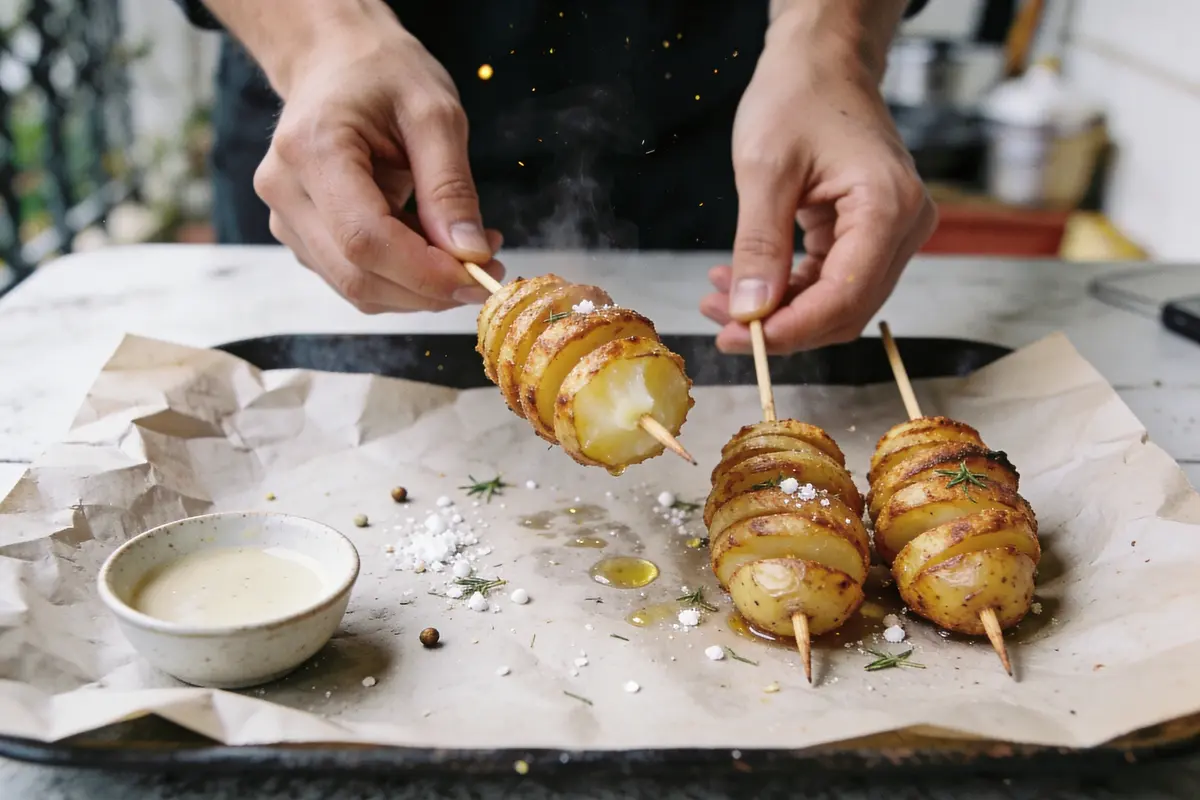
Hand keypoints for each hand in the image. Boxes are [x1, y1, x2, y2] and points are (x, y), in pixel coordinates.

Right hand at [252, 15, 503, 312]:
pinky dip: (403, 277)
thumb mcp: (435, 114)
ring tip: (466, 249)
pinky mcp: (302, 236)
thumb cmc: (382, 74)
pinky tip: (434, 246)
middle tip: (487, 270)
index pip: (364, 240)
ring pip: (358, 287)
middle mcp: (286, 191)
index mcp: (312, 149)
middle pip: (358, 275)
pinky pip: (356, 277)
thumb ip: (451, 187)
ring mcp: (287, 218)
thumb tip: (470, 253)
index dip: (424, 273)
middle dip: (429, 288)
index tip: (480, 275)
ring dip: (420, 288)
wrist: (335, 60)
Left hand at [701, 8, 935, 352]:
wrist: (822, 63)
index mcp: (888, 205)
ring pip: (837, 303)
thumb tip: (749, 313)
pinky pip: (831, 282)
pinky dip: (787, 291)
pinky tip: (740, 286)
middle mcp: (904, 225)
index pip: (845, 296)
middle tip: (719, 328)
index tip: (738, 339)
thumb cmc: (798, 96)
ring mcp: (892, 232)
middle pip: (845, 309)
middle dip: (781, 327)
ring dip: (778, 312)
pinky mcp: (872, 235)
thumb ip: (758, 246)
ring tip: (718, 301)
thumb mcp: (764, 169)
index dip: (793, 329)